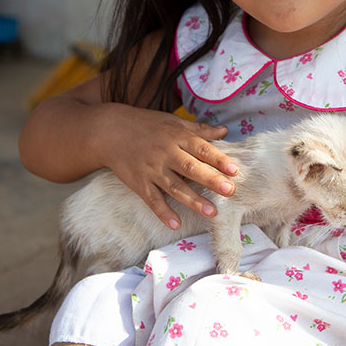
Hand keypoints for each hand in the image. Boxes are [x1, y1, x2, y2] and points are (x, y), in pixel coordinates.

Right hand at [99, 110, 239, 229]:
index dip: (219, 159)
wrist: (110, 132)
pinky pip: (152, 200)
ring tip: (212, 212)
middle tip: (230, 190)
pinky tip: (176, 224)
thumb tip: (225, 132)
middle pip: (191, 168)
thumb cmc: (147, 125)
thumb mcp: (173, 122)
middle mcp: (166, 153)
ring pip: (175, 187)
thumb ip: (199, 130)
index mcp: (177, 137)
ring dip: (193, 200)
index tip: (235, 170)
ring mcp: (152, 170)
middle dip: (211, 180)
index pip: (201, 149)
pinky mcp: (139, 184)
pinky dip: (163, 212)